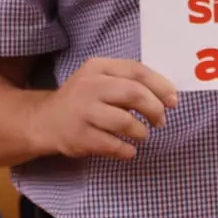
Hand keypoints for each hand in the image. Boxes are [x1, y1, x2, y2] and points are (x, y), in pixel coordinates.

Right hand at [31, 57, 178, 159]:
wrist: (44, 120)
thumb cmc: (84, 99)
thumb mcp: (101, 79)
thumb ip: (128, 81)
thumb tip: (168, 95)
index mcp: (98, 67)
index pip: (137, 71)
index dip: (160, 86)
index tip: (173, 101)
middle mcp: (89, 86)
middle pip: (133, 93)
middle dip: (154, 109)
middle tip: (161, 121)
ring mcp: (82, 111)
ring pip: (124, 121)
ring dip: (141, 131)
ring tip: (142, 135)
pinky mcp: (78, 136)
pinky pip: (112, 145)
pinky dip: (127, 150)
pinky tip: (129, 150)